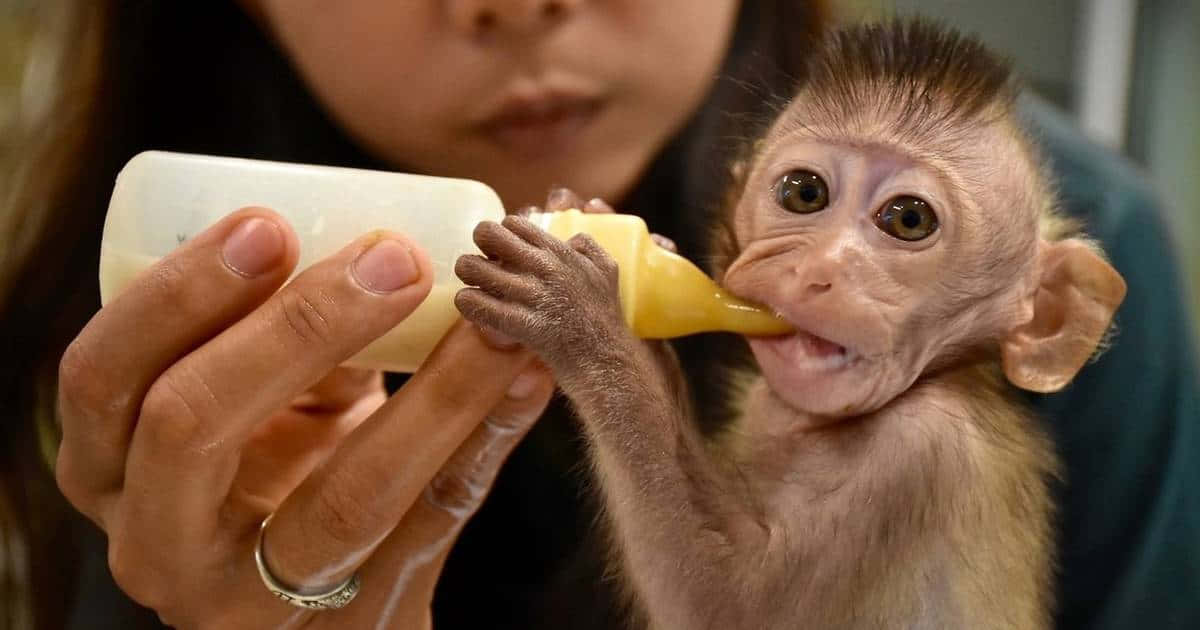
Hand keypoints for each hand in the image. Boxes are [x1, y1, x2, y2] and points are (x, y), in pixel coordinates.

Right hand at [56, 207, 552, 628]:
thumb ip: (282, 337)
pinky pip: (435, 520)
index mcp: (106, 467)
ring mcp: (261, 600)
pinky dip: (488, 435)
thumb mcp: (248, 403)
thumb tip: (385, 237)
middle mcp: (160, 544)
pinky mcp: (362, 616)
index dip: (177, 294)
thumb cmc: (272, 467)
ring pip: (347, 493)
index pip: (103, 376)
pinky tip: (527, 374)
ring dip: (435, 391)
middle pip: (195, 427)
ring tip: (490, 317)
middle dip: (295, 327)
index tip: (269, 221)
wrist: (318, 597)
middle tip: (393, 258)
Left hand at [456, 190, 660, 384]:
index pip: (512, 223)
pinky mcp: (520, 324)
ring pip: (471, 267)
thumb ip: (588, 247)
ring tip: (477, 287)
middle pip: (487, 234)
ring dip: (469, 276)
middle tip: (485, 264)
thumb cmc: (604, 317)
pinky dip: (468, 304)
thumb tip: (570, 239)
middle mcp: (544, 267)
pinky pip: (475, 304)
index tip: (504, 253)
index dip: (503, 236)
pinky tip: (475, 308)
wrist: (606, 360)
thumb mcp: (607, 270)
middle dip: (480, 247)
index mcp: (560, 251)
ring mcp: (531, 295)